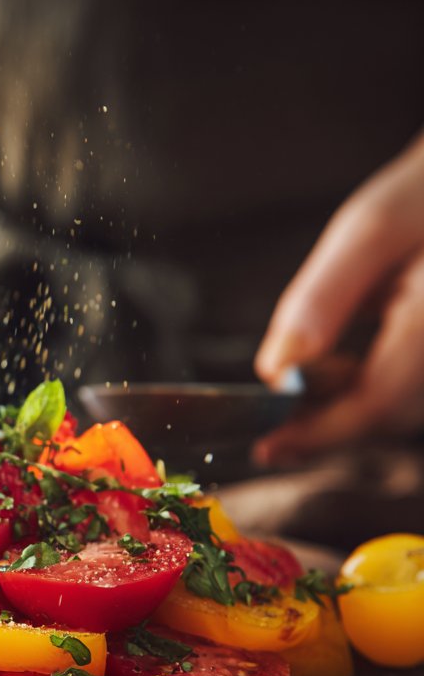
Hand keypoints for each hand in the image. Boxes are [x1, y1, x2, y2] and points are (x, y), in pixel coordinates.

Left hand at [254, 130, 423, 464]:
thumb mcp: (371, 228)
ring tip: (294, 399)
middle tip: (269, 431)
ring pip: (401, 409)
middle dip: (325, 426)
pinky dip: (366, 392)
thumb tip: (277, 369)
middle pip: (390, 414)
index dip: (319, 434)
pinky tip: (331, 376)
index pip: (380, 403)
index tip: (267, 447)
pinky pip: (409, 391)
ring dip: (343, 410)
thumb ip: (322, 299)